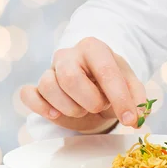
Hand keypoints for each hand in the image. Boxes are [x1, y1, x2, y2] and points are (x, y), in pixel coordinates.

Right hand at [21, 37, 146, 132]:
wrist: (93, 87)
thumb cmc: (111, 85)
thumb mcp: (130, 87)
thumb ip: (138, 100)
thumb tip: (137, 117)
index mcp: (94, 48)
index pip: (105, 71)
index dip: (119, 98)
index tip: (130, 119)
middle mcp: (69, 55)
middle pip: (70, 78)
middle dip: (90, 101)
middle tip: (100, 106)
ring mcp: (50, 70)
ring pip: (49, 87)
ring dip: (71, 108)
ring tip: (83, 109)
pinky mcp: (37, 87)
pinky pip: (28, 95)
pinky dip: (41, 107)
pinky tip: (56, 114)